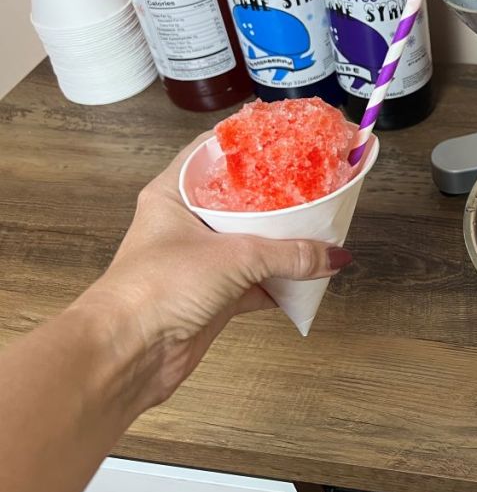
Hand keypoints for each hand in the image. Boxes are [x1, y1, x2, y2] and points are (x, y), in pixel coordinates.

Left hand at [70, 132, 351, 410]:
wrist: (128, 354)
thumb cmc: (158, 288)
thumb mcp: (234, 257)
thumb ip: (289, 254)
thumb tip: (334, 255)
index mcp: (174, 194)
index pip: (212, 152)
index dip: (248, 143)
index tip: (286, 137)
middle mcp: (186, 223)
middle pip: (240, 199)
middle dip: (277, 195)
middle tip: (314, 181)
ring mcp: (200, 261)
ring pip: (251, 242)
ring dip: (283, 241)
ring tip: (320, 225)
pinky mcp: (213, 296)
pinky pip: (256, 281)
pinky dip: (281, 281)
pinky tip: (309, 275)